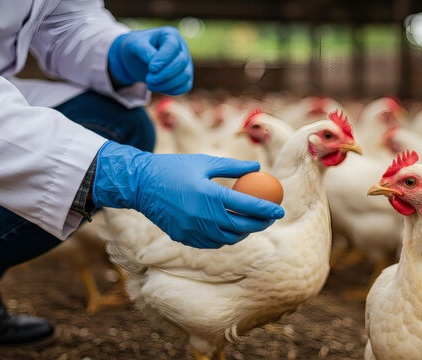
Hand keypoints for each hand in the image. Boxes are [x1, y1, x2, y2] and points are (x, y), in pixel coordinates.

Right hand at [92, 141, 283, 248]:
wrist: (141, 185)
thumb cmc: (175, 168)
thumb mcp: (205, 162)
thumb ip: (232, 167)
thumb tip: (257, 170)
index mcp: (209, 194)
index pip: (247, 205)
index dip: (267, 209)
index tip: (280, 210)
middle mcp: (202, 216)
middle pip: (241, 227)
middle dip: (260, 224)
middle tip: (269, 219)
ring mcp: (193, 230)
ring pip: (228, 239)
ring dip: (243, 233)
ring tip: (251, 223)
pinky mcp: (185, 238)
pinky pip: (212, 243)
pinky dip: (225, 237)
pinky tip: (230, 228)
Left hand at [107, 26, 192, 94]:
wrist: (137, 58)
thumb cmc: (136, 47)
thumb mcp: (135, 45)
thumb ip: (145, 52)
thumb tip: (156, 66)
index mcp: (170, 35)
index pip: (172, 47)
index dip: (163, 59)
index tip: (151, 69)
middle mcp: (182, 47)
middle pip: (181, 62)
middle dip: (164, 74)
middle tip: (149, 80)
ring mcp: (185, 62)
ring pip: (185, 76)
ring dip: (167, 84)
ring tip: (150, 85)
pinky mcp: (185, 76)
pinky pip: (185, 86)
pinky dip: (172, 90)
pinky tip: (159, 88)